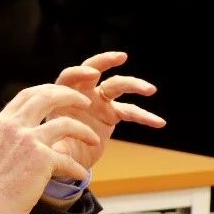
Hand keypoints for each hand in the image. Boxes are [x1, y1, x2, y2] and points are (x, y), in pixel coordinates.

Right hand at [0, 84, 100, 213]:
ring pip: (65, 124)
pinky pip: (68, 159)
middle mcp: (14, 126)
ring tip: (93, 139)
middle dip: (71, 95)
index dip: (49, 90)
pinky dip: (77, 168)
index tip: (62, 94)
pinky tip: (80, 174)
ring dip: (84, 131)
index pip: (28, 94)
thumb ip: (13, 135)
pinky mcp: (42, 159)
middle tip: (85, 101)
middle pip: (48, 97)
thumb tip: (34, 129)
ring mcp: (28, 141)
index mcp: (2, 122)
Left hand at [48, 52, 165, 170]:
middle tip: (121, 57)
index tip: (92, 74)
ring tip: (151, 90)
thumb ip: (59, 149)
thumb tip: (59, 154)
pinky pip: (131, 111)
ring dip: (134, 85)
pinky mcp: (113, 113)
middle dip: (105, 61)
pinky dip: (144, 116)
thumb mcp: (54, 150)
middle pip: (93, 70)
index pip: (69, 77)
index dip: (78, 73)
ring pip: (117, 86)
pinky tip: (159, 122)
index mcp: (62, 96)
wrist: (70, 156)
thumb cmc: (57, 149)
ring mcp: (98, 101)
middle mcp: (81, 93)